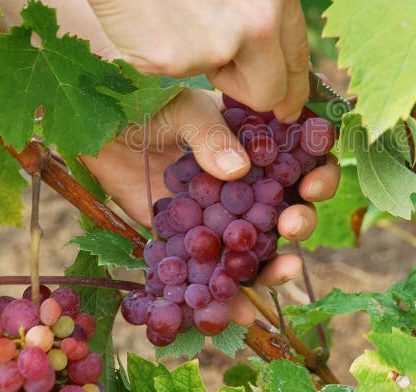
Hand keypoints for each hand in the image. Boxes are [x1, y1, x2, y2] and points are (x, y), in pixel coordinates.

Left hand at [0, 0, 339, 327]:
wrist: (97, 127)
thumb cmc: (144, 103)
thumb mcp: (182, 109)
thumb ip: (210, 135)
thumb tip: (238, 170)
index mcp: (255, 142)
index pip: (302, 157)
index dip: (318, 171)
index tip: (314, 182)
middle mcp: (246, 181)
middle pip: (291, 205)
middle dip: (302, 218)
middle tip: (294, 222)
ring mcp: (219, 215)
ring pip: (259, 246)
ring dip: (278, 262)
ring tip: (283, 270)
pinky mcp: (190, 241)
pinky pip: (214, 272)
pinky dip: (228, 297)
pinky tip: (242, 313)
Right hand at [0, 0, 308, 120]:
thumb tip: (268, 20)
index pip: (298, 55)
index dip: (291, 85)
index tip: (286, 107)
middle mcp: (260, 20)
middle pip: (271, 89)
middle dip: (252, 92)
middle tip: (226, 81)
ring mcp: (220, 44)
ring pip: (221, 84)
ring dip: (204, 67)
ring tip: (174, 16)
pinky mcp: (178, 63)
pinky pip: (175, 74)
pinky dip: (162, 56)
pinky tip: (149, 18)